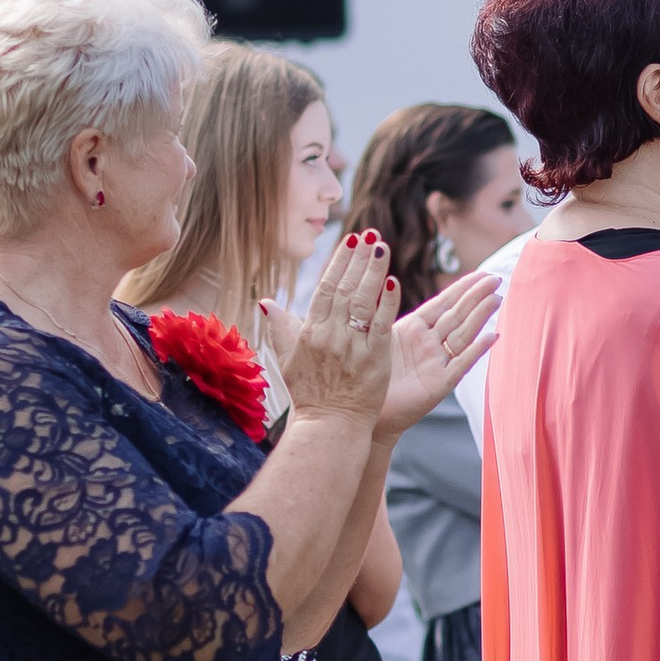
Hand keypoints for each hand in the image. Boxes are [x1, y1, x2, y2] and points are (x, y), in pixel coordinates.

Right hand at [262, 227, 396, 430]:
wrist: (330, 426)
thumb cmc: (310, 394)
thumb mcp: (287, 360)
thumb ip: (280, 329)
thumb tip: (266, 303)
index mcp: (309, 333)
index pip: (325, 288)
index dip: (338, 262)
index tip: (350, 241)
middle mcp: (329, 336)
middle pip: (345, 288)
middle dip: (358, 259)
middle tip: (370, 234)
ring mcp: (352, 346)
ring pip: (363, 301)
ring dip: (374, 272)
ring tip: (383, 247)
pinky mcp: (373, 359)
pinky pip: (381, 324)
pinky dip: (387, 302)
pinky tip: (393, 282)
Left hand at [375, 268, 501, 440]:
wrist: (360, 408)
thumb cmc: (367, 372)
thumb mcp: (377, 335)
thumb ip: (385, 310)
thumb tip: (386, 280)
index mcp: (414, 329)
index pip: (442, 303)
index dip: (462, 288)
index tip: (481, 273)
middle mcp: (429, 344)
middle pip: (457, 315)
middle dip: (476, 297)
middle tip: (496, 279)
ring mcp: (436, 363)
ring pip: (462, 335)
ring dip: (479, 317)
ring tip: (496, 298)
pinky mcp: (438, 384)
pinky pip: (461, 364)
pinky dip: (476, 351)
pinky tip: (491, 336)